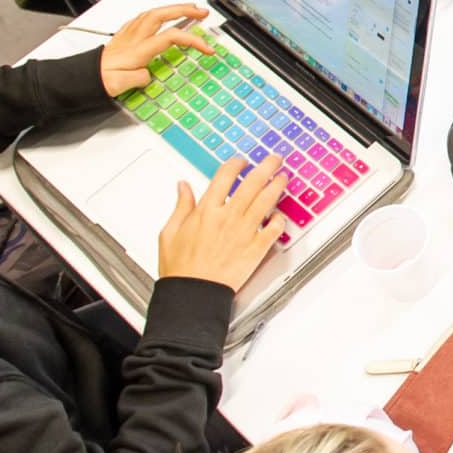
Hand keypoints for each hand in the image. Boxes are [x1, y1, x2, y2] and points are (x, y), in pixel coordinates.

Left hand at [97, 4, 213, 95]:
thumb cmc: (102, 81)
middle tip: (202, 12)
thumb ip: (139, 77)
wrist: (85, 77)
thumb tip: (148, 73)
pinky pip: (143, 17)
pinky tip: (160, 15)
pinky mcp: (124, 36)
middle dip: (184, 10)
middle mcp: (134, 37)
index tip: (207, 48)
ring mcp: (128, 34)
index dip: (192, 40)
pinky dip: (157, 13)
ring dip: (172, 8)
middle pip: (161, 15)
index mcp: (138, 49)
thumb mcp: (121, 84)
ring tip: (188, 9)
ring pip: (152, 13)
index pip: (170, 37)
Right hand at [155, 156, 287, 290]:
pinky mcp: (255, 249)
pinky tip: (279, 215)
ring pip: (266, 201)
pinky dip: (279, 219)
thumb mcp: (170, 232)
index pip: (225, 176)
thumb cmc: (180, 267)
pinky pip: (274, 229)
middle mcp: (228, 217)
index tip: (242, 161)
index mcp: (206, 211)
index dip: (236, 164)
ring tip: (283, 178)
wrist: (193, 293)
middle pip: (253, 183)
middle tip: (275, 159)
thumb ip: (181, 206)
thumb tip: (182, 186)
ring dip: (277, 186)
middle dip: (267, 167)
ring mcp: (244, 232)